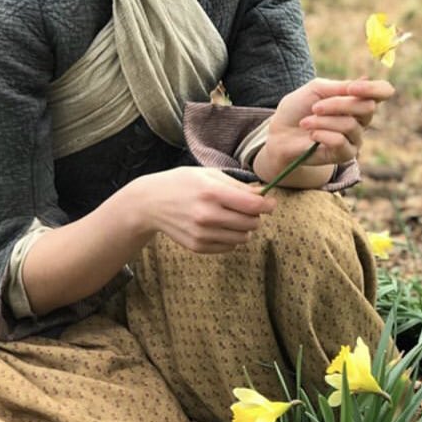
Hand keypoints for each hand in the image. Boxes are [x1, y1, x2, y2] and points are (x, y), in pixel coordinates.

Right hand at [131, 167, 275, 253]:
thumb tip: (263, 195)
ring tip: (233, 217)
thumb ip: (237, 185)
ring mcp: (202, 233)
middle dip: (256, 217)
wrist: (150, 203)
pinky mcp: (198, 246)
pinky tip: (220, 227)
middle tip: (248, 209)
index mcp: (211, 192)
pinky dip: (231, 238)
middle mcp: (207, 215)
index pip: (253, 206)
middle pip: (251, 223)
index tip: (270, 203)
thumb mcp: (207, 174)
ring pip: (243, 238)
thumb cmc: (181, 184)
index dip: (267, 205)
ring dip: (245, 229)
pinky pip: (229, 247)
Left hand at [262, 77, 393, 171]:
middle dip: (338, 104)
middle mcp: (361, 118)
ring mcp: (355, 137)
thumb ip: (340, 87)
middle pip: (367, 107)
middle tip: (315, 107)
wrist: (280, 133)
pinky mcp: (345, 155)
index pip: (383, 92)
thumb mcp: (316, 89)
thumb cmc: (298, 109)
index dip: (374, 88)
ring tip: (306, 122)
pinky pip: (341, 141)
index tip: (352, 88)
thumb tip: (365, 79)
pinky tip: (312, 135)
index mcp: (356, 99)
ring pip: (350, 125)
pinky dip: (322, 134)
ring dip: (323, 121)